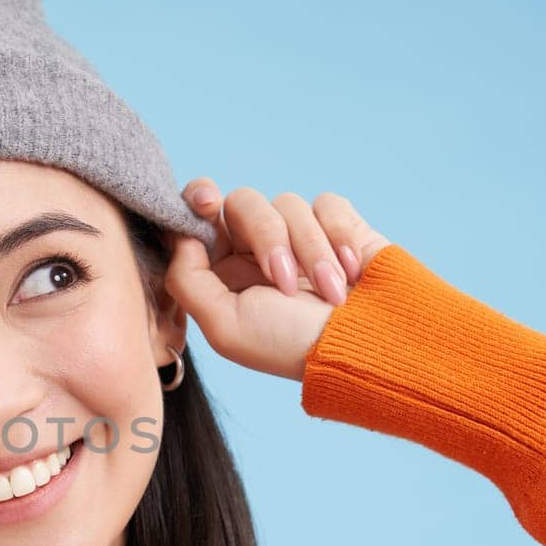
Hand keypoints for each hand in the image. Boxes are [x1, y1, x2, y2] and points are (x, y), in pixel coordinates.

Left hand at [167, 179, 392, 381]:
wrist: (366, 347)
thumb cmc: (291, 345)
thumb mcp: (225, 326)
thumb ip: (187, 280)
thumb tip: (180, 235)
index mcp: (223, 270)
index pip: (199, 216)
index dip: (199, 198)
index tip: (207, 203)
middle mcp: (255, 249)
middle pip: (243, 202)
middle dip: (266, 236)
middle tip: (284, 278)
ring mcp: (297, 236)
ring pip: (287, 204)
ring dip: (311, 251)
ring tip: (330, 292)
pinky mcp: (337, 226)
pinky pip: (327, 204)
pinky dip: (339, 237)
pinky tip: (350, 272)